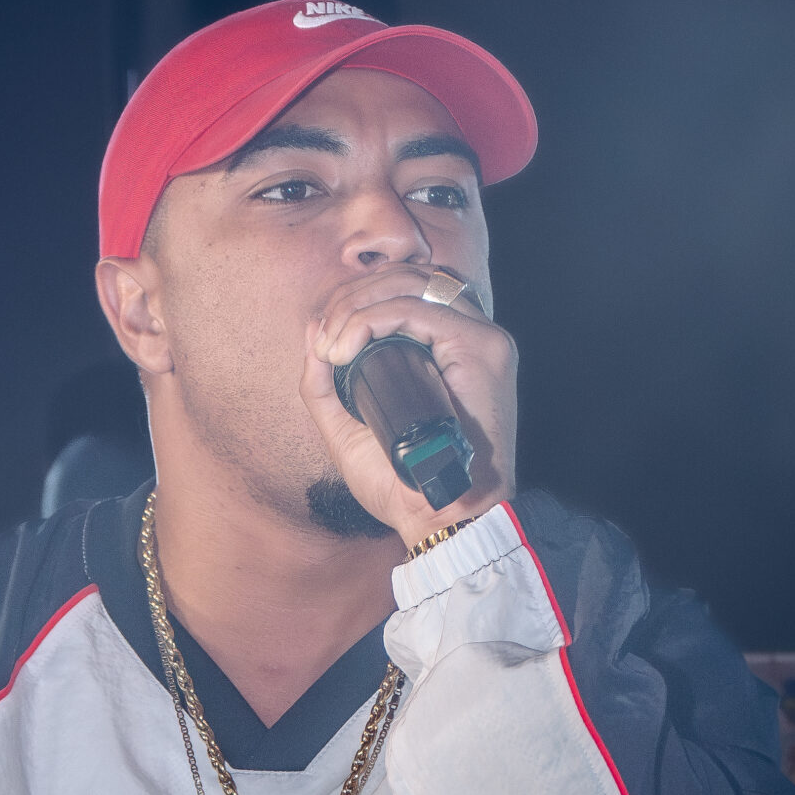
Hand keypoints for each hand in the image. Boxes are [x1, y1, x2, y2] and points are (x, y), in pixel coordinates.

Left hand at [301, 262, 516, 547]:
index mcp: (447, 348)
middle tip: (324, 339)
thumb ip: (325, 387)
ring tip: (332, 345)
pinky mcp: (482, 347)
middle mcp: (469, 334)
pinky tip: (348, 346)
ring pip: (412, 283)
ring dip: (359, 304)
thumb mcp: (348, 430)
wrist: (441, 519)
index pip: (403, 290)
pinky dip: (374, 319)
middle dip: (352, 296)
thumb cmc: (402, 485)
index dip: (356, 299)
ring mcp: (480, 337)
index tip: (323, 340)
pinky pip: (418, 309)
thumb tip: (312, 331)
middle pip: (406, 276)